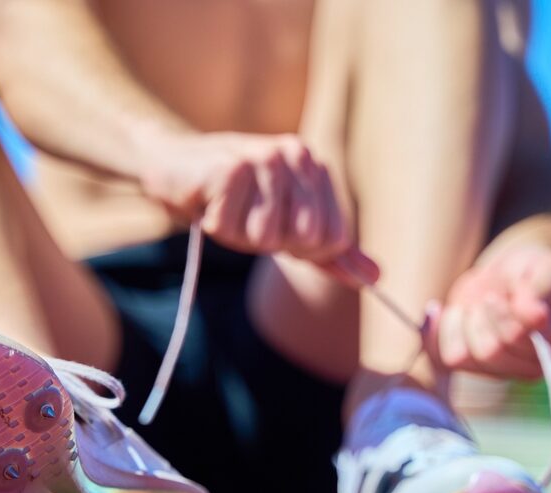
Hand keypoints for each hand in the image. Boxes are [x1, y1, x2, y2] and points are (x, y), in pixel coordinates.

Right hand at [140, 131, 378, 284]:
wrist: (174, 165)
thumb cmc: (237, 200)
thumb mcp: (288, 226)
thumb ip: (331, 252)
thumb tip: (376, 279)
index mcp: (315, 167)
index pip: (334, 239)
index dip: (304, 249)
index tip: (277, 229)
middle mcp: (295, 155)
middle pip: (306, 238)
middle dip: (271, 243)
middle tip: (249, 218)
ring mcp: (263, 158)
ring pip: (266, 237)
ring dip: (239, 235)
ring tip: (229, 209)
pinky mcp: (229, 169)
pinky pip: (231, 229)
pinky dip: (215, 226)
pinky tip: (209, 202)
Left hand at [424, 245, 550, 378]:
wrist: (500, 275)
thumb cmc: (527, 270)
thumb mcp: (542, 265)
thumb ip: (545, 286)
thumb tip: (536, 314)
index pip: (521, 339)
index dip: (504, 315)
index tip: (500, 293)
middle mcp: (530, 364)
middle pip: (492, 351)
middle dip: (484, 315)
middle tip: (489, 295)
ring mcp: (500, 370)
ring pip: (470, 355)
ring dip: (468, 321)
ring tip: (478, 302)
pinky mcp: (471, 366)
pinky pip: (448, 356)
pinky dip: (444, 329)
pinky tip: (450, 310)